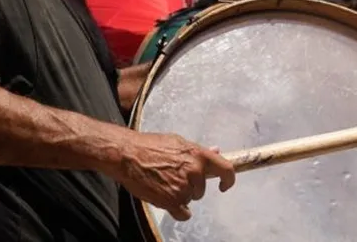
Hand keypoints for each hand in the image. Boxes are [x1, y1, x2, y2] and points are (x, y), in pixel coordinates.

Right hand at [115, 132, 235, 220]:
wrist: (128, 155)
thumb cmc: (150, 146)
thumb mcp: (178, 142)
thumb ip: (198, 151)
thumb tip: (217, 151)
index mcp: (199, 154)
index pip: (226, 169)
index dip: (229, 180)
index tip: (224, 185)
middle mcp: (195, 171)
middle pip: (202, 189)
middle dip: (191, 186)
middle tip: (174, 177)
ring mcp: (183, 187)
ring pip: (190, 199)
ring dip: (180, 195)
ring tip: (164, 183)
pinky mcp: (171, 201)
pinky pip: (183, 213)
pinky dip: (176, 210)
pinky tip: (165, 198)